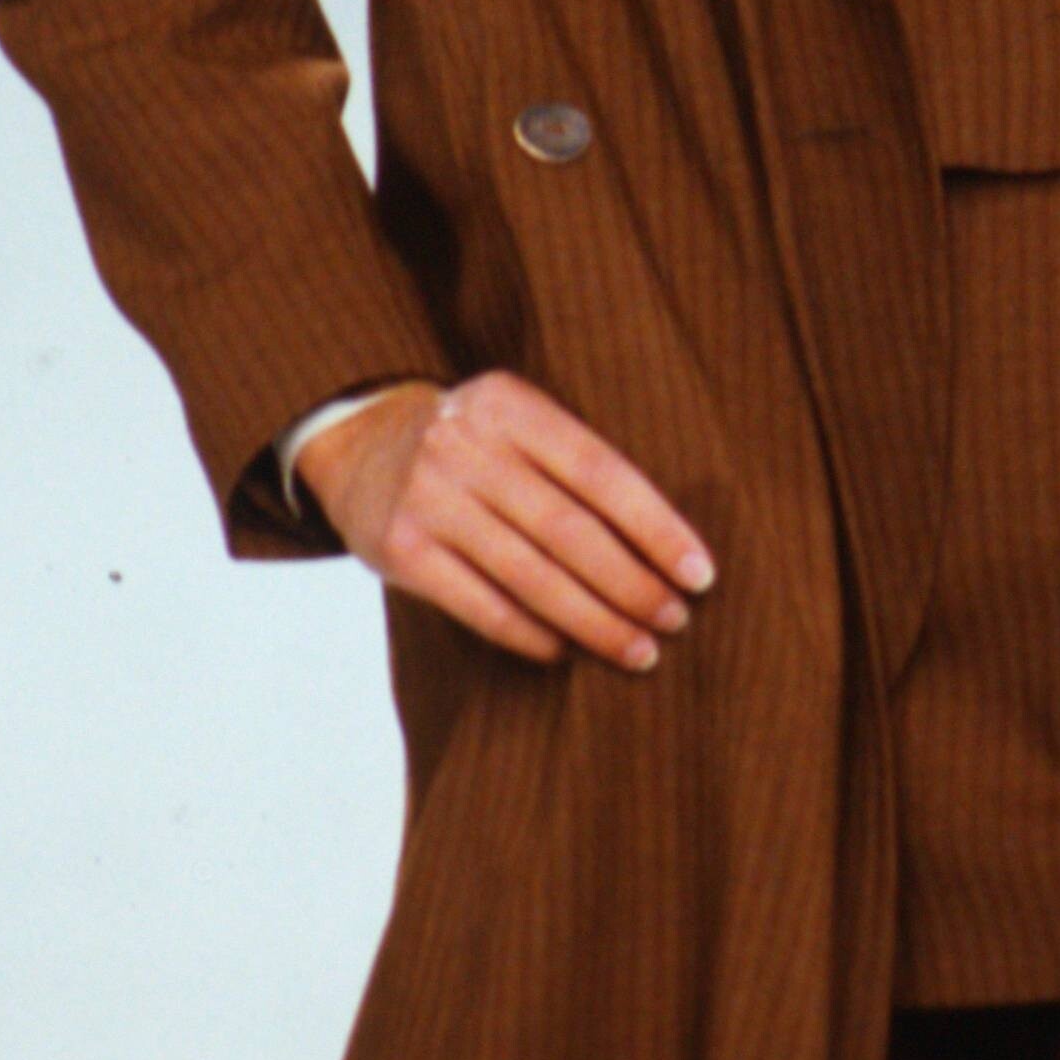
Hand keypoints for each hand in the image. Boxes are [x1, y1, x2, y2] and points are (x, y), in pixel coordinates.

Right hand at [295, 371, 718, 672]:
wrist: (359, 438)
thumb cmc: (473, 440)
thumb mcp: (515, 419)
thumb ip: (572, 462)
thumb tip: (663, 545)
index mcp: (511, 407)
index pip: (601, 472)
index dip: (656, 527)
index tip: (699, 574)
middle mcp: (467, 449)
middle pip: (570, 531)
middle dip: (632, 585)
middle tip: (675, 621)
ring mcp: (429, 500)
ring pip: (531, 577)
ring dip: (594, 621)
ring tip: (639, 650)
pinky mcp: (399, 550)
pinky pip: (480, 605)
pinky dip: (530, 635)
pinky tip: (567, 652)